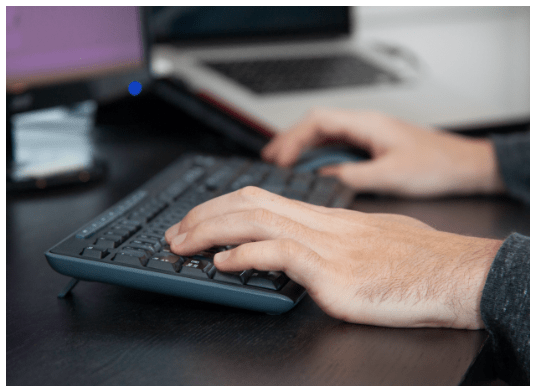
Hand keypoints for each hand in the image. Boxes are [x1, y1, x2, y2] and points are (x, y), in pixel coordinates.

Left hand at [165, 186, 501, 328]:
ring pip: (257, 222)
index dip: (223, 205)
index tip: (199, 218)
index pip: (263, 198)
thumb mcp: (368, 240)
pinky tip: (223, 262)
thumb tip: (303, 249)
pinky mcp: (335, 273)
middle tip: (177, 231)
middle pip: (250, 204)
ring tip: (183, 243)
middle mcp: (322, 225)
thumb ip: (333, 242)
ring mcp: (327, 246)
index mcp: (326, 217)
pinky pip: (282, 253)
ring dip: (211, 231)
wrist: (452, 273)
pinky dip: (246, 254)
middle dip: (205, 214)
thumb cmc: (416, 261)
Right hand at [262, 109, 505, 196]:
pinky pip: (336, 149)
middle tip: (269, 161)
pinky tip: (309, 172)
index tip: (280, 160)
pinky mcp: (370, 149)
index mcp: (366, 124)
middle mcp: (363, 126)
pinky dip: (317, 159)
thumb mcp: (391, 176)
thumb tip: (322, 180)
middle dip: (289, 142)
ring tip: (280, 166)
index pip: (318, 122)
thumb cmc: (438, 165)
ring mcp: (366, 136)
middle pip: (315, 127)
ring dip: (300, 150)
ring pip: (323, 137)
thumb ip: (353, 176)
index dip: (293, 139)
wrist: (465, 166)